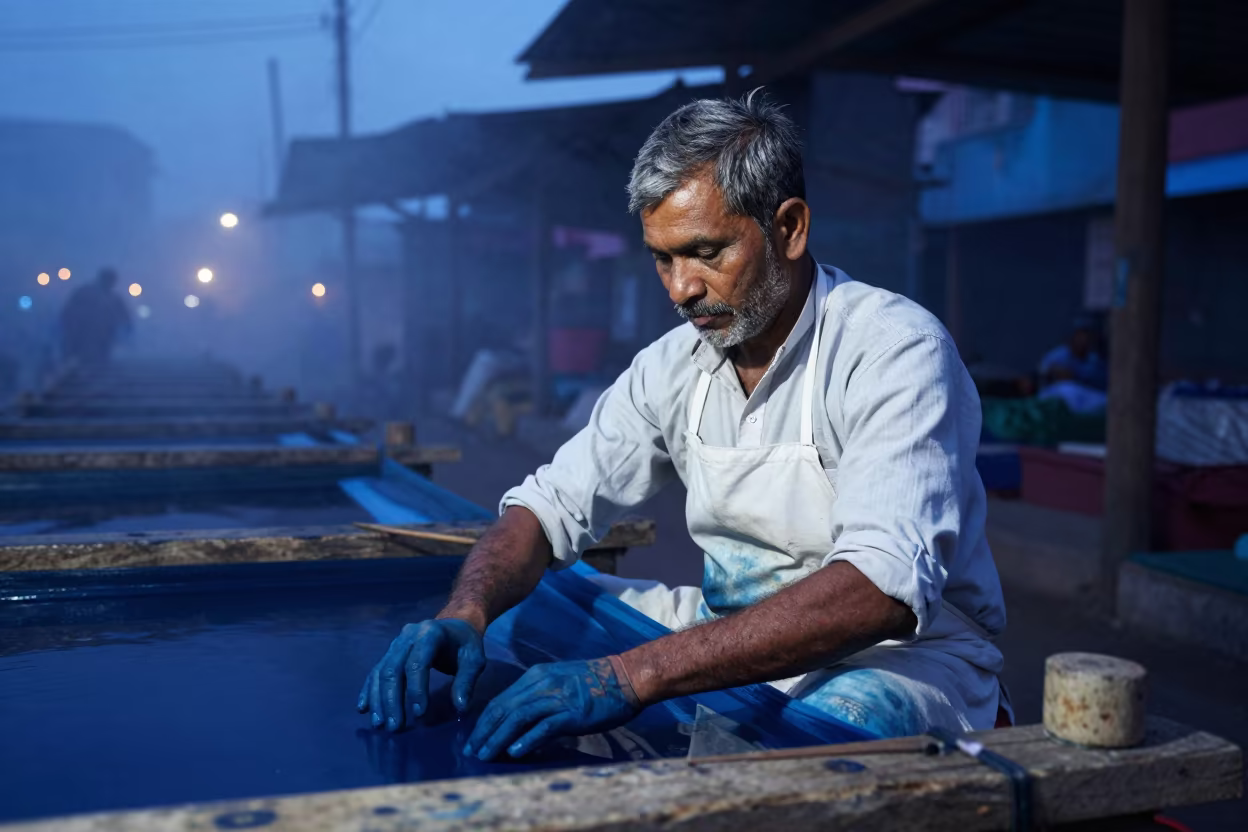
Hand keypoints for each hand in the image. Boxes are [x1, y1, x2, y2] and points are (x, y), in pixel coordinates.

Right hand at [357, 618, 484, 731]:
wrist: (454, 625)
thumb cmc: (465, 644)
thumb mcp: (474, 659)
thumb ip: (467, 681)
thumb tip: (460, 708)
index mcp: (430, 633)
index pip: (417, 663)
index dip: (416, 689)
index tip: (419, 715)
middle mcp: (408, 636)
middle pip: (393, 669)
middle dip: (392, 700)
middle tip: (395, 727)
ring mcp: (395, 644)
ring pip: (381, 672)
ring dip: (378, 700)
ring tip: (380, 725)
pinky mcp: (389, 653)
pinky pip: (375, 672)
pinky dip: (368, 691)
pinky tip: (364, 709)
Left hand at [463, 657, 640, 760]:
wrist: (625, 677)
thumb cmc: (594, 682)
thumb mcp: (559, 681)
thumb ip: (538, 696)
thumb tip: (516, 720)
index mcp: (537, 676)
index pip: (501, 700)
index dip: (484, 721)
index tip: (473, 738)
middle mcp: (542, 684)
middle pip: (504, 708)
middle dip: (484, 731)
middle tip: (472, 751)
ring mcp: (557, 698)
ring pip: (518, 718)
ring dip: (499, 738)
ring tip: (486, 754)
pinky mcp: (573, 712)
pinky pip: (544, 727)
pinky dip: (527, 739)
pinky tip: (515, 751)